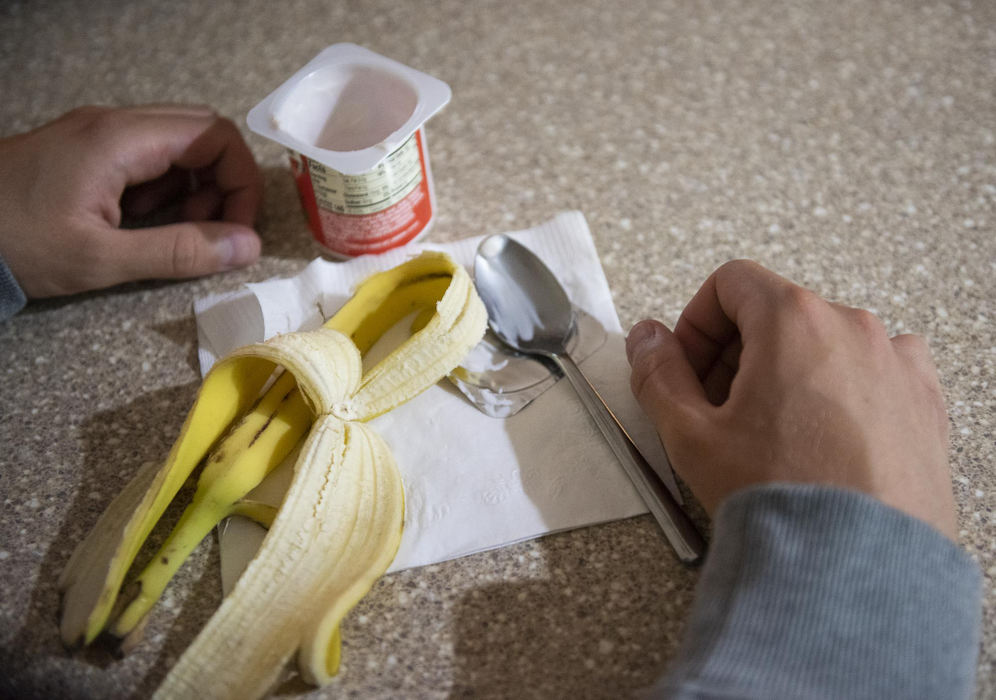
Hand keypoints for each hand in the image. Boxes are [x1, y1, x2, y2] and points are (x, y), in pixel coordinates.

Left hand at [0, 104, 262, 298]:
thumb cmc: (16, 243)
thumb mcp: (101, 259)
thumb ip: (179, 252)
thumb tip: (247, 247)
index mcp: (120, 139)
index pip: (215, 136)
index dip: (241, 183)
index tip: (238, 231)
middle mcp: (114, 123)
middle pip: (202, 133)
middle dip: (223, 185)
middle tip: (212, 232)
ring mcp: (99, 134)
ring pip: (178, 146)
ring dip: (195, 190)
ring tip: (175, 233)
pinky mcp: (88, 150)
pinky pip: (149, 158)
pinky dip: (165, 190)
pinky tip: (141, 225)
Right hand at [626, 260, 956, 538]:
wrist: (856, 563)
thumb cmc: (781, 496)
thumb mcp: (690, 433)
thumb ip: (657, 373)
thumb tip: (646, 338)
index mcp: (793, 320)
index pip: (731, 283)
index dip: (697, 323)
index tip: (689, 365)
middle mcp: (851, 327)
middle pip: (777, 313)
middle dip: (737, 353)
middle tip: (718, 408)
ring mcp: (895, 362)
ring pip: (824, 343)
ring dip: (788, 371)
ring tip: (770, 432)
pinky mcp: (922, 400)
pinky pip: (873, 372)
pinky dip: (842, 390)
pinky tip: (823, 437)